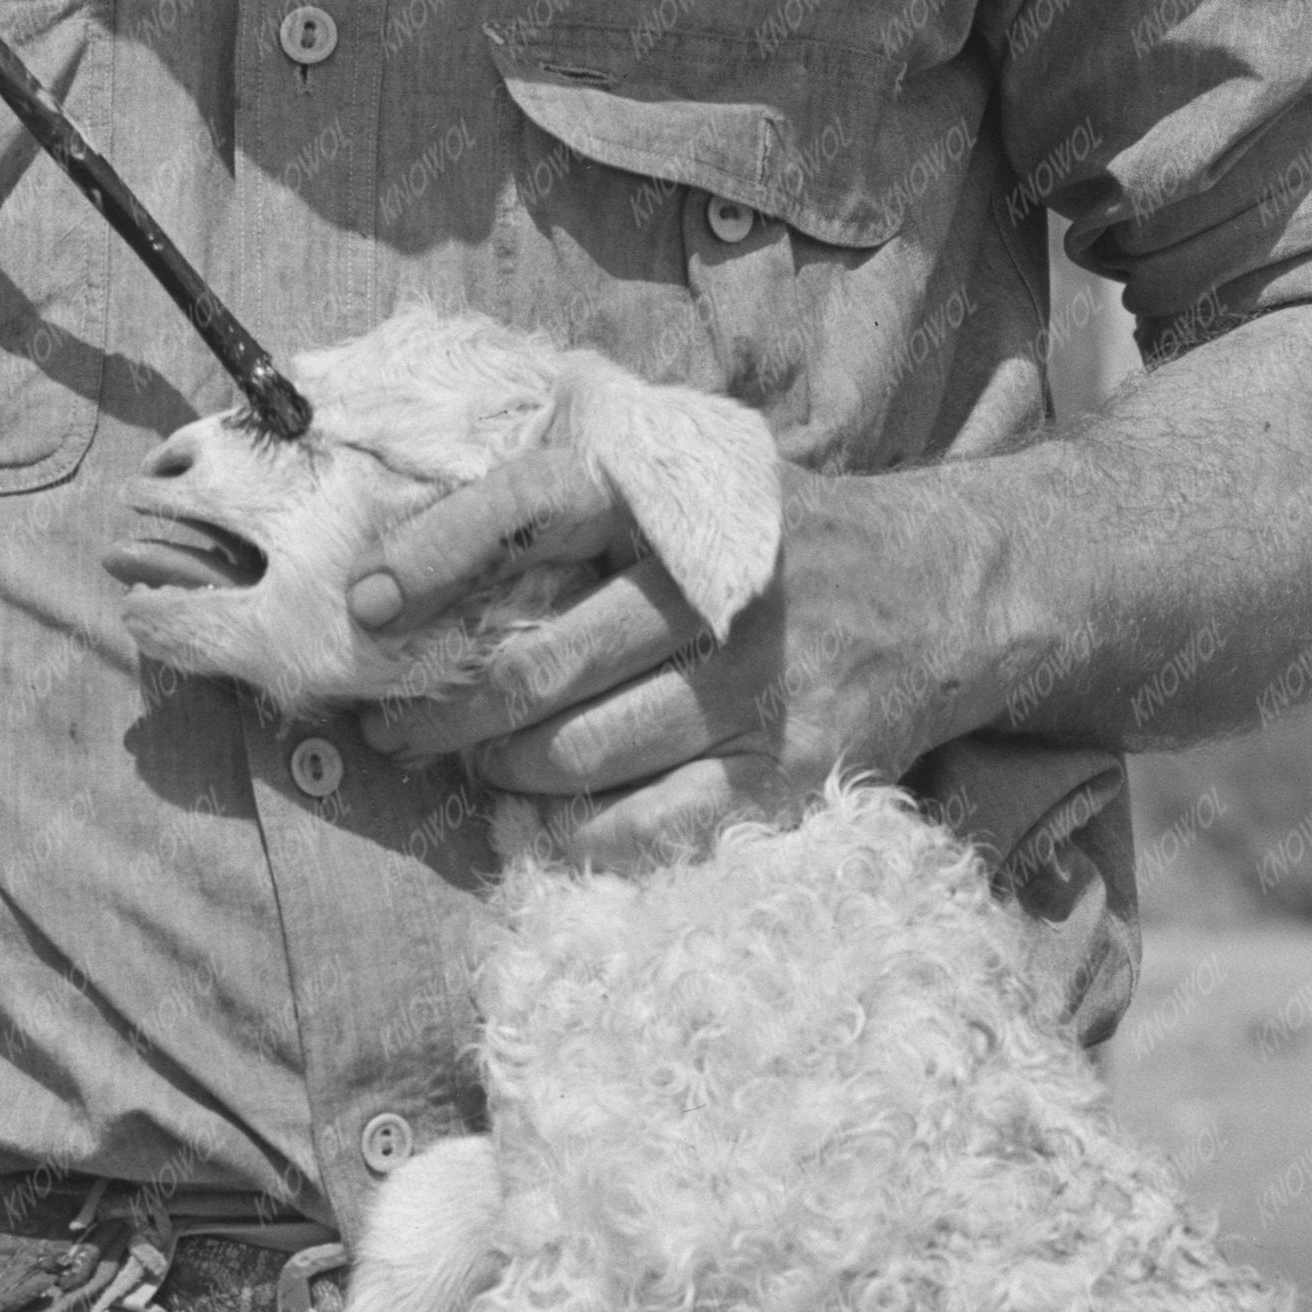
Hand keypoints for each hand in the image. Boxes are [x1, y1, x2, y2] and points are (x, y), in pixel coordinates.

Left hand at [353, 450, 974, 868]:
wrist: (945, 590)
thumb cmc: (782, 538)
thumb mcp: (699, 478)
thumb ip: (588, 502)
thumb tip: (422, 558)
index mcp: (680, 496)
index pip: (532, 510)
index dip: (437, 554)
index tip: (365, 604)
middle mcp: (717, 588)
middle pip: (541, 662)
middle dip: (446, 708)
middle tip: (393, 730)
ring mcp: (759, 685)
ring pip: (586, 753)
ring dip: (507, 772)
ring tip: (477, 770)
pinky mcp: (792, 769)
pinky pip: (655, 824)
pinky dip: (584, 834)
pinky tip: (552, 822)